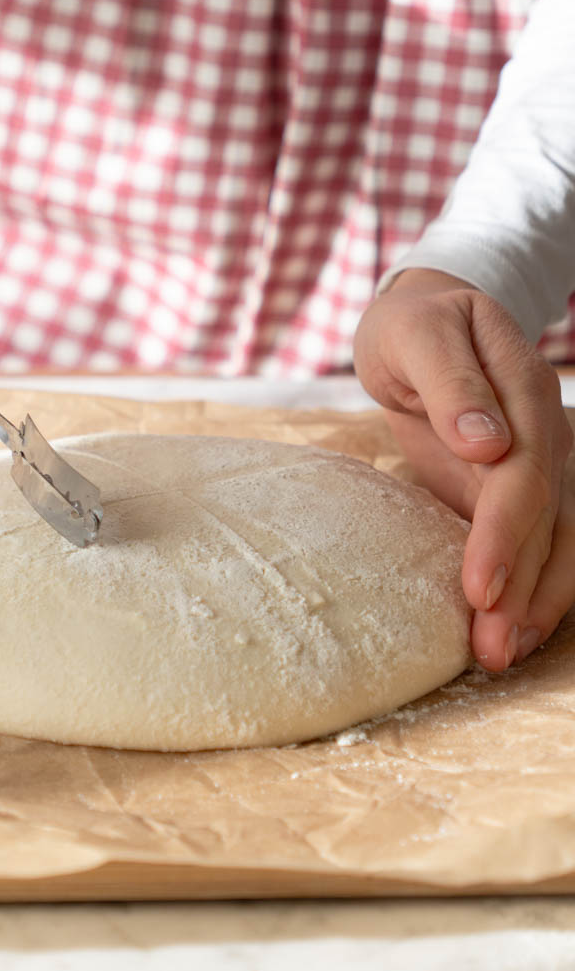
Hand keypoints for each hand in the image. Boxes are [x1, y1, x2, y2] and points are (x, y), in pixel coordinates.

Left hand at [354, 269, 573, 672]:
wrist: (428, 316)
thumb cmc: (415, 325)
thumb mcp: (418, 333)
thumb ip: (452, 383)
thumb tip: (488, 441)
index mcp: (525, 389)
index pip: (526, 471)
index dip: (506, 532)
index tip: (481, 587)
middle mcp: (546, 431)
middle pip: (550, 518)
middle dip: (525, 587)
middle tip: (490, 647)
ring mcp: (541, 462)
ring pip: (556, 540)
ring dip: (535, 601)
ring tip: (501, 654)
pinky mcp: (518, 489)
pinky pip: (538, 544)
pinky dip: (529, 589)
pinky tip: (509, 632)